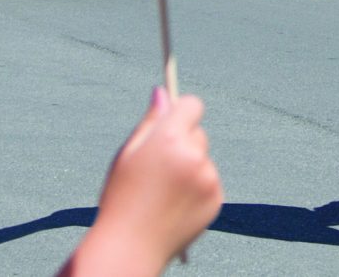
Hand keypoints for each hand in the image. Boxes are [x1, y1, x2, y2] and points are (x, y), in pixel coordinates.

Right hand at [60, 89, 221, 275]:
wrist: (131, 247)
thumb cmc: (122, 196)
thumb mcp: (128, 153)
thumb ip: (150, 121)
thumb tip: (162, 92)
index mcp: (170, 139)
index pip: (192, 105)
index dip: (181, 110)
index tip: (172, 120)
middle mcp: (194, 156)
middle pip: (198, 132)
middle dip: (183, 141)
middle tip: (159, 166)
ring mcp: (208, 179)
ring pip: (203, 158)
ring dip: (190, 166)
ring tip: (164, 190)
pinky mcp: (216, 199)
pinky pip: (209, 180)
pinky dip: (197, 187)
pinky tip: (176, 204)